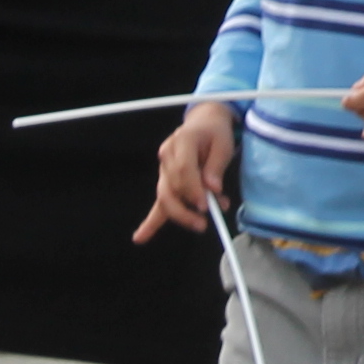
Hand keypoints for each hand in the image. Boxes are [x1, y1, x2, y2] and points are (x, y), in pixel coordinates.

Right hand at [134, 98, 239, 241]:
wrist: (204, 125)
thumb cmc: (214, 134)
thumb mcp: (223, 144)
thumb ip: (217, 165)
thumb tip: (213, 188)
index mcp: (182, 140)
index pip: (183, 169)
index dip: (193, 189)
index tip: (206, 205)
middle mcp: (167, 155)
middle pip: (171, 186)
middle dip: (186, 208)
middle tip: (204, 222)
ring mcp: (164, 170)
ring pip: (165, 197)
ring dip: (181, 215)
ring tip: (200, 225)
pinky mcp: (165, 182)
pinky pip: (158, 204)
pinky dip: (150, 223)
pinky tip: (140, 238)